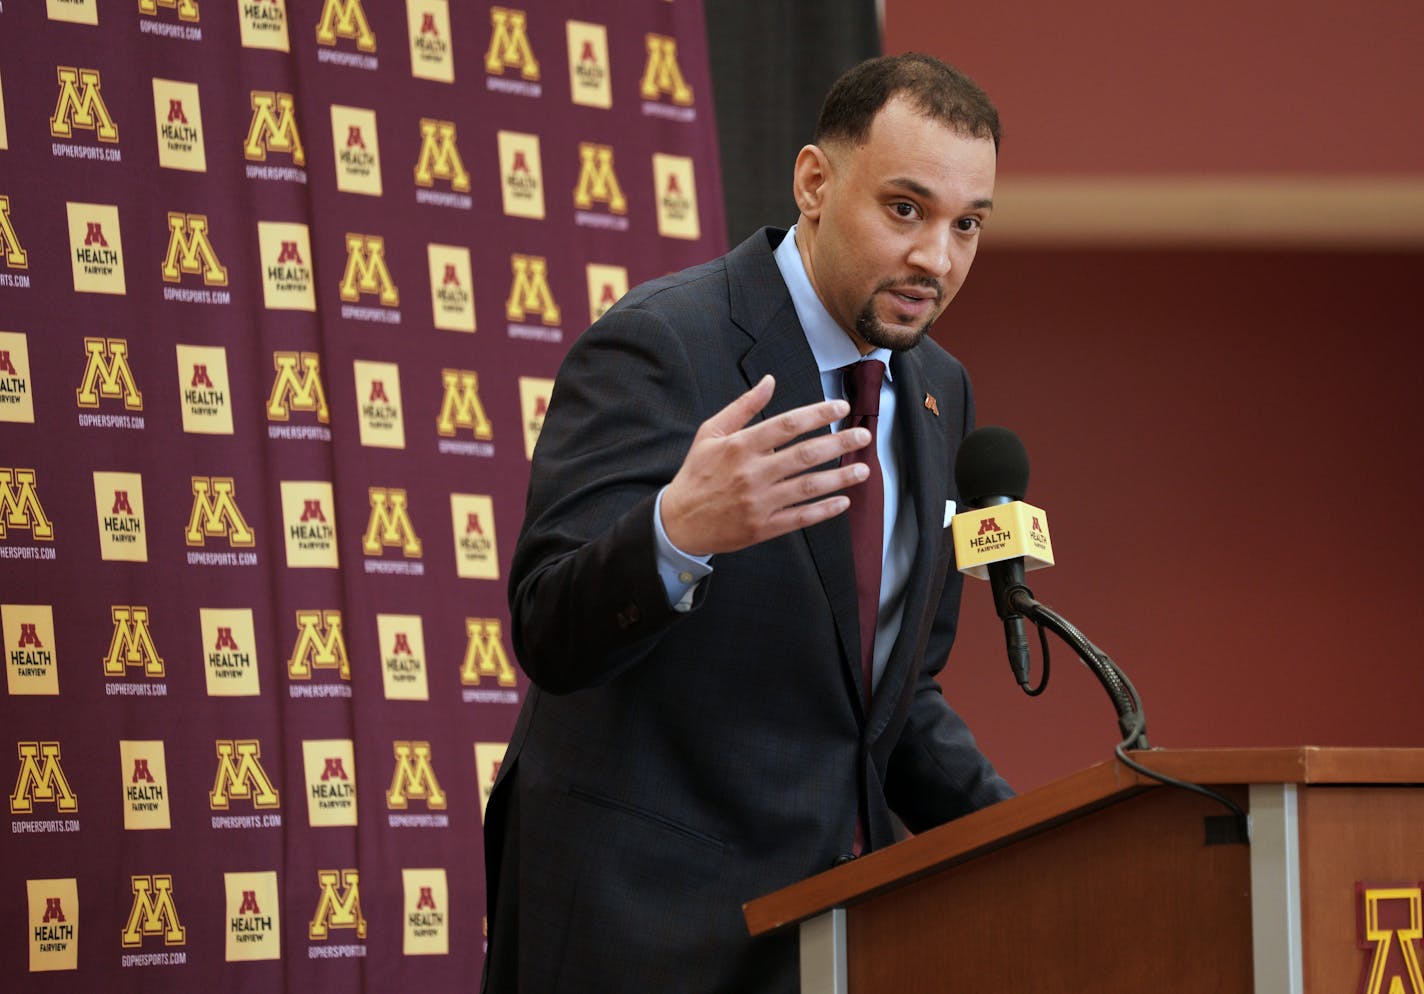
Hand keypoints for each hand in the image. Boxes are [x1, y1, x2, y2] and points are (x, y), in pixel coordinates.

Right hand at [660, 374, 871, 555]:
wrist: (678, 522)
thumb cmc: (697, 473)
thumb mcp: (710, 433)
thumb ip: (743, 406)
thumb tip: (769, 381)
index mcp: (740, 446)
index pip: (787, 425)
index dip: (818, 414)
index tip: (841, 409)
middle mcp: (752, 473)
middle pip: (805, 455)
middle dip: (839, 443)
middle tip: (864, 436)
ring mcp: (759, 502)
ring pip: (808, 487)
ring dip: (840, 478)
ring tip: (864, 470)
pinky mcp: (762, 528)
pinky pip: (799, 518)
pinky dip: (824, 511)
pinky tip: (843, 502)